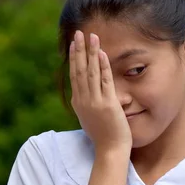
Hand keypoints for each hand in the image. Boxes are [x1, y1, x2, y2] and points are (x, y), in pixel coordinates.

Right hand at [69, 30, 132, 153]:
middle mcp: (84, 101)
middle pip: (79, 71)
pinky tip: (101, 53)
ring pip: (90, 72)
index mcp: (79, 103)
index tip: (74, 44)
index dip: (74, 59)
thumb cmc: (103, 137)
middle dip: (79, 51)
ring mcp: (95, 102)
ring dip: (90, 53)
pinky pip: (104, 81)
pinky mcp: (107, 104)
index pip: (74, 76)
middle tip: (78, 34)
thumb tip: (84, 98)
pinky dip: (103, 66)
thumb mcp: (90, 119)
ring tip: (91, 36)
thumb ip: (87, 106)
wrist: (110, 151)